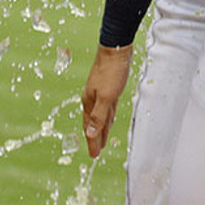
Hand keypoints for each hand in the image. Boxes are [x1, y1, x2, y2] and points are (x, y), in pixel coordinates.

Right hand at [81, 43, 132, 158]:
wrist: (116, 49)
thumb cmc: (111, 71)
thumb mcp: (107, 96)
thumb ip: (99, 115)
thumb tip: (91, 135)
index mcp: (89, 102)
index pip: (90, 128)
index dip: (92, 142)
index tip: (94, 156)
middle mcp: (92, 98)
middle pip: (93, 123)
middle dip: (95, 137)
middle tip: (97, 152)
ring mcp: (100, 92)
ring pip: (100, 115)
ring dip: (101, 127)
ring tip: (102, 138)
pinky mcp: (109, 86)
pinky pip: (107, 106)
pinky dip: (107, 115)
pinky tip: (110, 116)